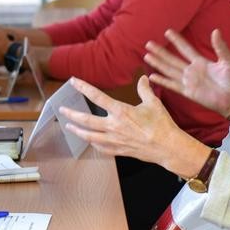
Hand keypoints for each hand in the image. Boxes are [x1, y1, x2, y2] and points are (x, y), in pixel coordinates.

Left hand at [60, 76, 196, 172]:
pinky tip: (90, 141)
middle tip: (62, 110)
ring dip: (78, 131)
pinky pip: (101, 148)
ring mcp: (115, 140)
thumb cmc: (161, 125)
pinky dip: (93, 144)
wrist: (168, 147)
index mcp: (121, 112)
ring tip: (69, 127)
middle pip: (87, 120)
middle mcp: (114, 126)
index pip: (97, 97)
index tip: (73, 81)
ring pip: (90, 136)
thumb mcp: (154, 103)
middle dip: (72, 115)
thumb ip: (144, 90)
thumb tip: (142, 78)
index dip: (84, 87)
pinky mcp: (119, 150)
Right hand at [145, 29, 229, 115]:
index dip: (177, 40)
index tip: (167, 32)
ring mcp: (189, 81)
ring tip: (147, 56)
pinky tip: (152, 76)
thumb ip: (220, 47)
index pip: (185, 49)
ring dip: (158, 63)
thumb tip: (216, 30)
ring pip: (169, 70)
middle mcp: (192, 70)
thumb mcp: (228, 61)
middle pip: (172, 59)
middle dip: (161, 51)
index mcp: (201, 62)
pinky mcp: (188, 92)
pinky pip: (172, 85)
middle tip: (149, 43)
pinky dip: (162, 81)